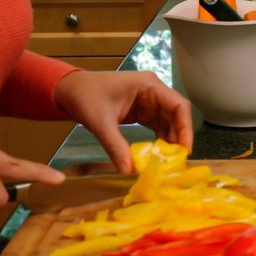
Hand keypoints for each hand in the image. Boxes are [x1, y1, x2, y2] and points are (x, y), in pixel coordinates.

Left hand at [54, 71, 193, 173]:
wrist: (69, 90)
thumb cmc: (84, 96)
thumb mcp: (100, 122)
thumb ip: (115, 146)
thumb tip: (128, 170)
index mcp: (149, 85)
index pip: (178, 105)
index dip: (186, 128)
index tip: (184, 150)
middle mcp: (153, 92)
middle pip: (177, 115)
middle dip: (179, 138)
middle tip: (177, 161)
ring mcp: (149, 102)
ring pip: (169, 123)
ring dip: (170, 141)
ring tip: (168, 162)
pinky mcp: (142, 112)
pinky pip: (157, 127)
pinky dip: (159, 141)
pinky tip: (157, 155)